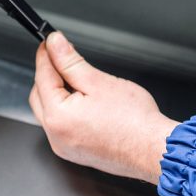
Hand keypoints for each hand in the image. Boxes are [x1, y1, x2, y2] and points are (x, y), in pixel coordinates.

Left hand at [29, 32, 179, 183]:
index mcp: (57, 117)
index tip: (50, 42)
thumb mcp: (98, 81)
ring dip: (58, 93)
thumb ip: (70, 62)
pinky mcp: (75, 152)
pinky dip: (67, 111)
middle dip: (49, 75)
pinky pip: (62, 126)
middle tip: (64, 57)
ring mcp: (64, 147)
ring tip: (80, 80)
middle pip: (40, 95)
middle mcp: (56, 136)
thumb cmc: (134, 121)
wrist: (154, 150)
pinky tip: (85, 102)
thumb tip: (55, 45)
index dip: (46, 56)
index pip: (42, 77)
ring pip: (50, 112)